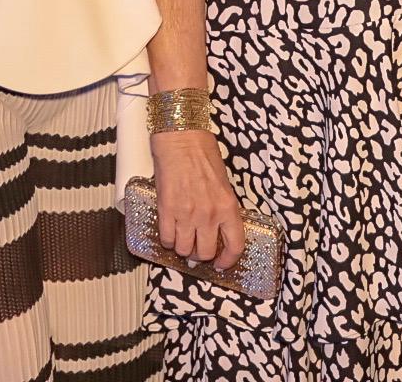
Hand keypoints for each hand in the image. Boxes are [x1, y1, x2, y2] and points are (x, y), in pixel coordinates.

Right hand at [149, 129, 245, 272]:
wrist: (180, 137)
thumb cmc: (202, 152)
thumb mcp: (223, 182)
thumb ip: (221, 207)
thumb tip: (217, 226)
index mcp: (228, 206)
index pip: (234, 245)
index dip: (227, 260)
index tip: (221, 263)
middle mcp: (209, 214)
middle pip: (204, 252)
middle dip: (199, 254)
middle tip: (195, 247)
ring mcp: (187, 213)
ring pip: (183, 249)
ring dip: (181, 247)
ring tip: (180, 237)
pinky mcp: (166, 209)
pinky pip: (166, 238)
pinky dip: (167, 239)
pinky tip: (169, 229)